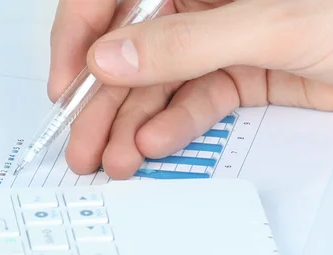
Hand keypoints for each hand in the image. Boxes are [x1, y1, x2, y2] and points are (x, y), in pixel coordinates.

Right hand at [49, 0, 332, 178]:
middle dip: (102, 103)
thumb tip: (110, 57)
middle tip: (80, 145)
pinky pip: (195, 102)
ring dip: (133, 126)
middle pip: (132, 51)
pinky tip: (153, 146)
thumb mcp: (268, 23)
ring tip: (113, 161)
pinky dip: (174, 126)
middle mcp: (204, 0)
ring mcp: (220, 39)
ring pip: (160, 85)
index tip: (65, 84)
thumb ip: (184, 44)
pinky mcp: (240, 74)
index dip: (79, 36)